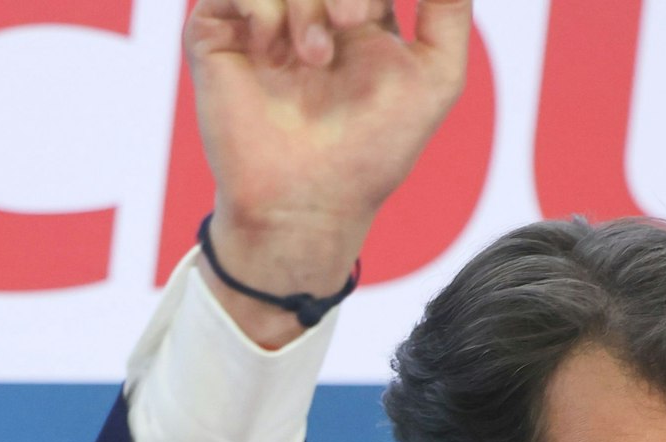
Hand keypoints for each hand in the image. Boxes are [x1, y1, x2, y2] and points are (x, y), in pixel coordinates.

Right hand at [184, 0, 472, 343]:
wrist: (310, 199)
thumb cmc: (374, 148)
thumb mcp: (435, 77)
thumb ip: (448, 11)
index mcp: (360, 11)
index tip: (368, 18)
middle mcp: (310, 9)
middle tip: (353, 22)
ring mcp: (263, 17)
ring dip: (306, 3)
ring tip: (314, 57)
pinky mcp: (217, 30)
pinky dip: (263, 8)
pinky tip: (272, 49)